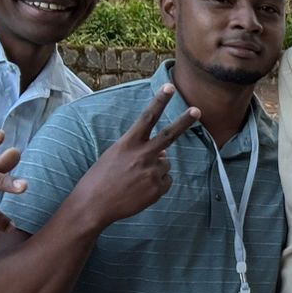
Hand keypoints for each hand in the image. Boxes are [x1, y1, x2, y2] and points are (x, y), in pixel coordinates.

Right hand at [73, 85, 198, 228]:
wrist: (94, 205)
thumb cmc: (101, 178)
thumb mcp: (116, 156)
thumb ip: (140, 149)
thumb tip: (164, 151)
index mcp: (128, 144)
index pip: (147, 117)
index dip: (159, 101)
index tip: (169, 86)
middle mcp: (142, 155)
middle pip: (168, 135)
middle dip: (184, 121)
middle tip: (197, 110)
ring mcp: (151, 172)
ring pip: (165, 163)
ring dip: (156, 168)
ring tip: (135, 179)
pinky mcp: (157, 188)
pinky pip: (166, 180)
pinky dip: (157, 184)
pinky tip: (140, 190)